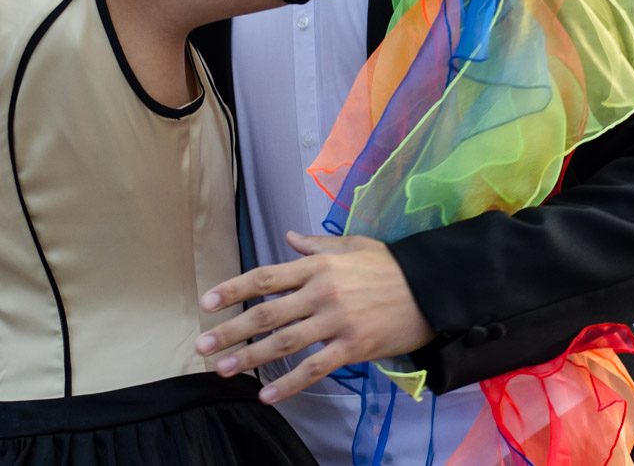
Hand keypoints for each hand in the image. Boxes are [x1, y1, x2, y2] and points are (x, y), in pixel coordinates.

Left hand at [195, 232, 435, 403]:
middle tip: (202, 347)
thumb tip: (287, 237)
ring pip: (284, 343)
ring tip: (223, 369)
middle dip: (230, 331)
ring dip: (250, 358)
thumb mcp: (353, 245)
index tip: (207, 303)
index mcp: (317, 265)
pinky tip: (267, 395)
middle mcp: (321, 292)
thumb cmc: (390, 265)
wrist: (431, 288)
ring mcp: (336, 321)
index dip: (233, 289)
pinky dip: (289, 384)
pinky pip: (314, 369)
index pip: (266, 277)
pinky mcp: (352, 347)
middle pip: (266, 313)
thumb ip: (316, 243)